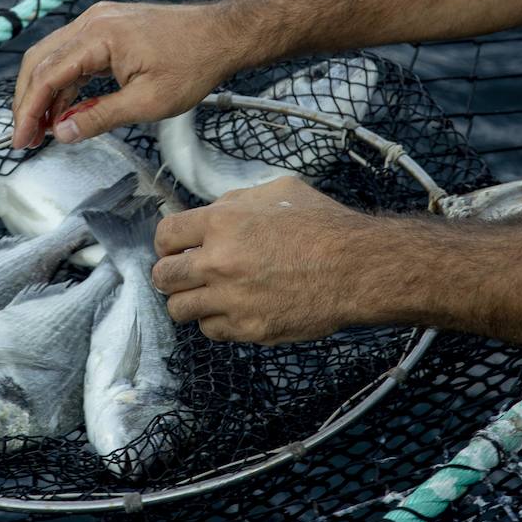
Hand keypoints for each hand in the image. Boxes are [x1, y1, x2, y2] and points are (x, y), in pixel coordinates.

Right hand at [10, 1, 244, 147]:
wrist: (222, 35)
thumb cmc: (193, 64)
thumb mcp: (147, 103)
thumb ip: (100, 118)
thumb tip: (62, 133)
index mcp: (99, 36)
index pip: (46, 74)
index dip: (28, 110)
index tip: (21, 139)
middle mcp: (92, 21)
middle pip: (40, 62)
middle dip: (27, 102)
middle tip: (25, 138)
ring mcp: (99, 20)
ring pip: (53, 57)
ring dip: (44, 93)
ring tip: (43, 130)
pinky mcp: (108, 26)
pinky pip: (74, 54)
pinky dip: (65, 82)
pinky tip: (66, 110)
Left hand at [151, 176, 373, 344]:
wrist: (357, 267)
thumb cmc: (323, 224)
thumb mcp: (278, 191)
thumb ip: (237, 201)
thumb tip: (214, 212)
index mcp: (222, 222)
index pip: (165, 235)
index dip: (167, 243)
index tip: (174, 248)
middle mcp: (219, 262)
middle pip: (163, 276)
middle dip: (170, 274)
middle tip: (184, 274)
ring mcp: (232, 299)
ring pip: (179, 309)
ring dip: (188, 300)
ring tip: (205, 295)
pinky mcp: (248, 329)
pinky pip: (210, 331)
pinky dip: (215, 321)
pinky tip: (232, 309)